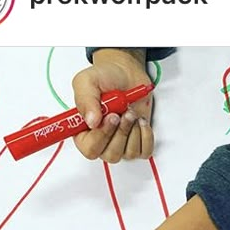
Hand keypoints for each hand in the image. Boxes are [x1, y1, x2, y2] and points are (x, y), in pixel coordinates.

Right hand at [72, 48, 153, 162]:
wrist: (126, 74)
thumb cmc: (105, 78)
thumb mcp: (87, 81)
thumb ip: (85, 100)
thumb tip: (91, 122)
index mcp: (83, 131)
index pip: (90, 149)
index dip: (100, 137)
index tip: (110, 117)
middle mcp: (101, 141)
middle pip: (110, 155)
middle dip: (120, 133)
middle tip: (123, 112)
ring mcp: (120, 144)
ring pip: (127, 154)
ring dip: (133, 131)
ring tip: (131, 112)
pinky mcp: (138, 142)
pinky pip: (144, 151)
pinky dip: (146, 136)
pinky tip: (141, 121)